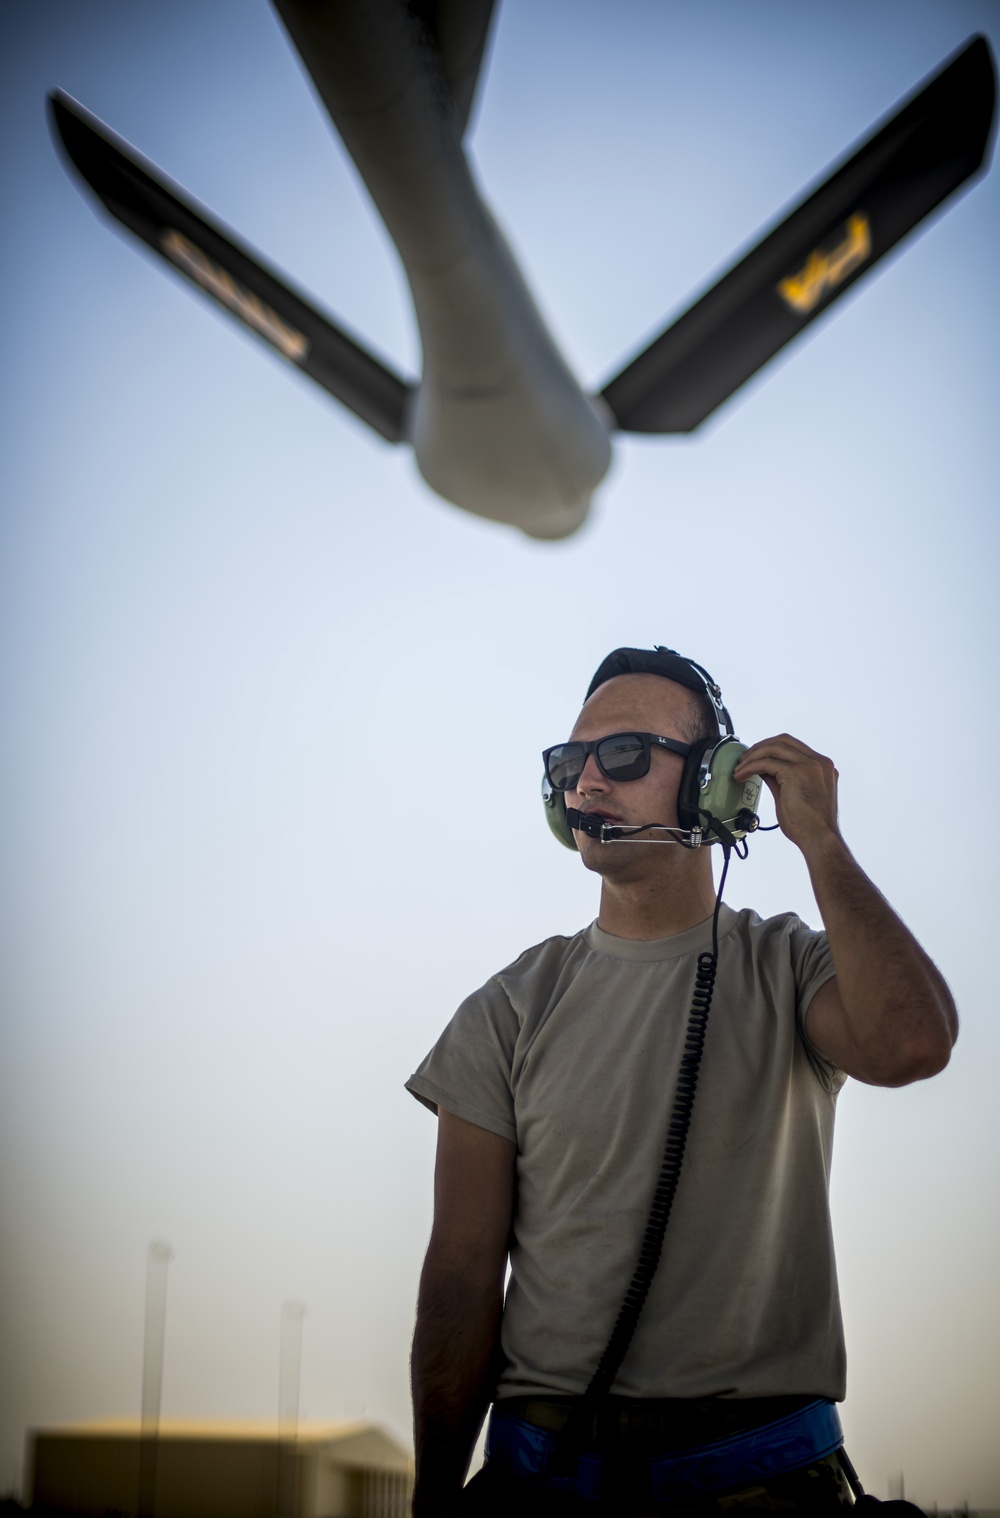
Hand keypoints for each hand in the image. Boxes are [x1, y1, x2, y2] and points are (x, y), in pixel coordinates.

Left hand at [733, 734, 838, 853]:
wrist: (819, 838)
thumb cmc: (808, 825)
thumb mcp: (793, 795)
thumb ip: (780, 779)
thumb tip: (763, 769)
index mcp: (822, 767)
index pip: (793, 746)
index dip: (771, 748)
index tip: (756, 757)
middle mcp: (818, 762)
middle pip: (783, 740)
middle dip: (760, 747)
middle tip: (744, 760)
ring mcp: (809, 765)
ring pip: (773, 748)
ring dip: (752, 756)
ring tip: (739, 769)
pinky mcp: (796, 772)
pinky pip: (766, 762)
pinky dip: (751, 766)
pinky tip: (742, 775)